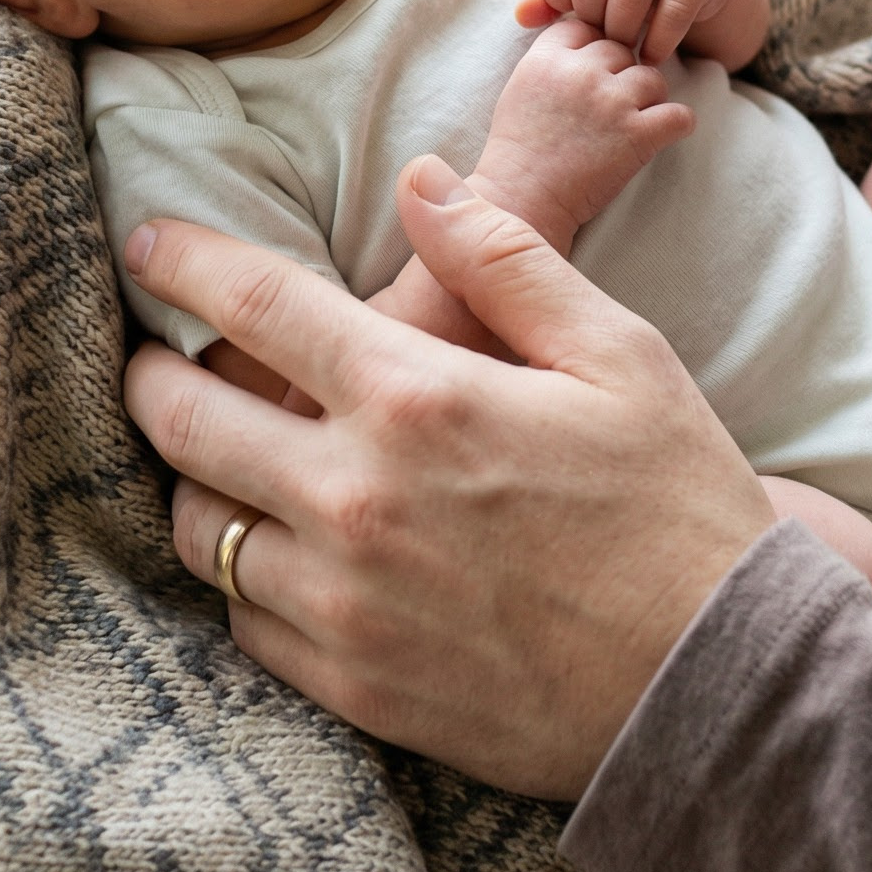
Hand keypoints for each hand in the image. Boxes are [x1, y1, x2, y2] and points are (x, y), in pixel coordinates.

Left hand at [120, 157, 776, 798]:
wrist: (723, 689)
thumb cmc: (678, 505)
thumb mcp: (617, 354)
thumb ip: (504, 261)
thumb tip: (421, 181)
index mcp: (419, 399)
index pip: (257, 305)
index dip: (185, 262)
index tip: (148, 245)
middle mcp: (358, 500)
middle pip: (184, 421)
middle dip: (150, 375)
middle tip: (154, 358)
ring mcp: (345, 605)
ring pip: (198, 530)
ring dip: (191, 479)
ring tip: (217, 456)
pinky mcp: (353, 690)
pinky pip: (243, 623)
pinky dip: (243, 575)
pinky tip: (280, 551)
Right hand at [474, 16, 695, 251]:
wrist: (520, 202)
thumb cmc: (518, 152)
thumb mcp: (521, 88)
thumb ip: (552, 60)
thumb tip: (587, 43)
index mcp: (546, 58)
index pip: (585, 25)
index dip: (592, 46)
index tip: (591, 73)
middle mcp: (580, 72)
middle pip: (621, 48)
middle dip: (620, 73)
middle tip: (613, 104)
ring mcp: (611, 102)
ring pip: (652, 78)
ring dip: (649, 98)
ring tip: (635, 121)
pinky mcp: (637, 135)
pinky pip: (679, 115)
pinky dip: (677, 125)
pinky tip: (664, 134)